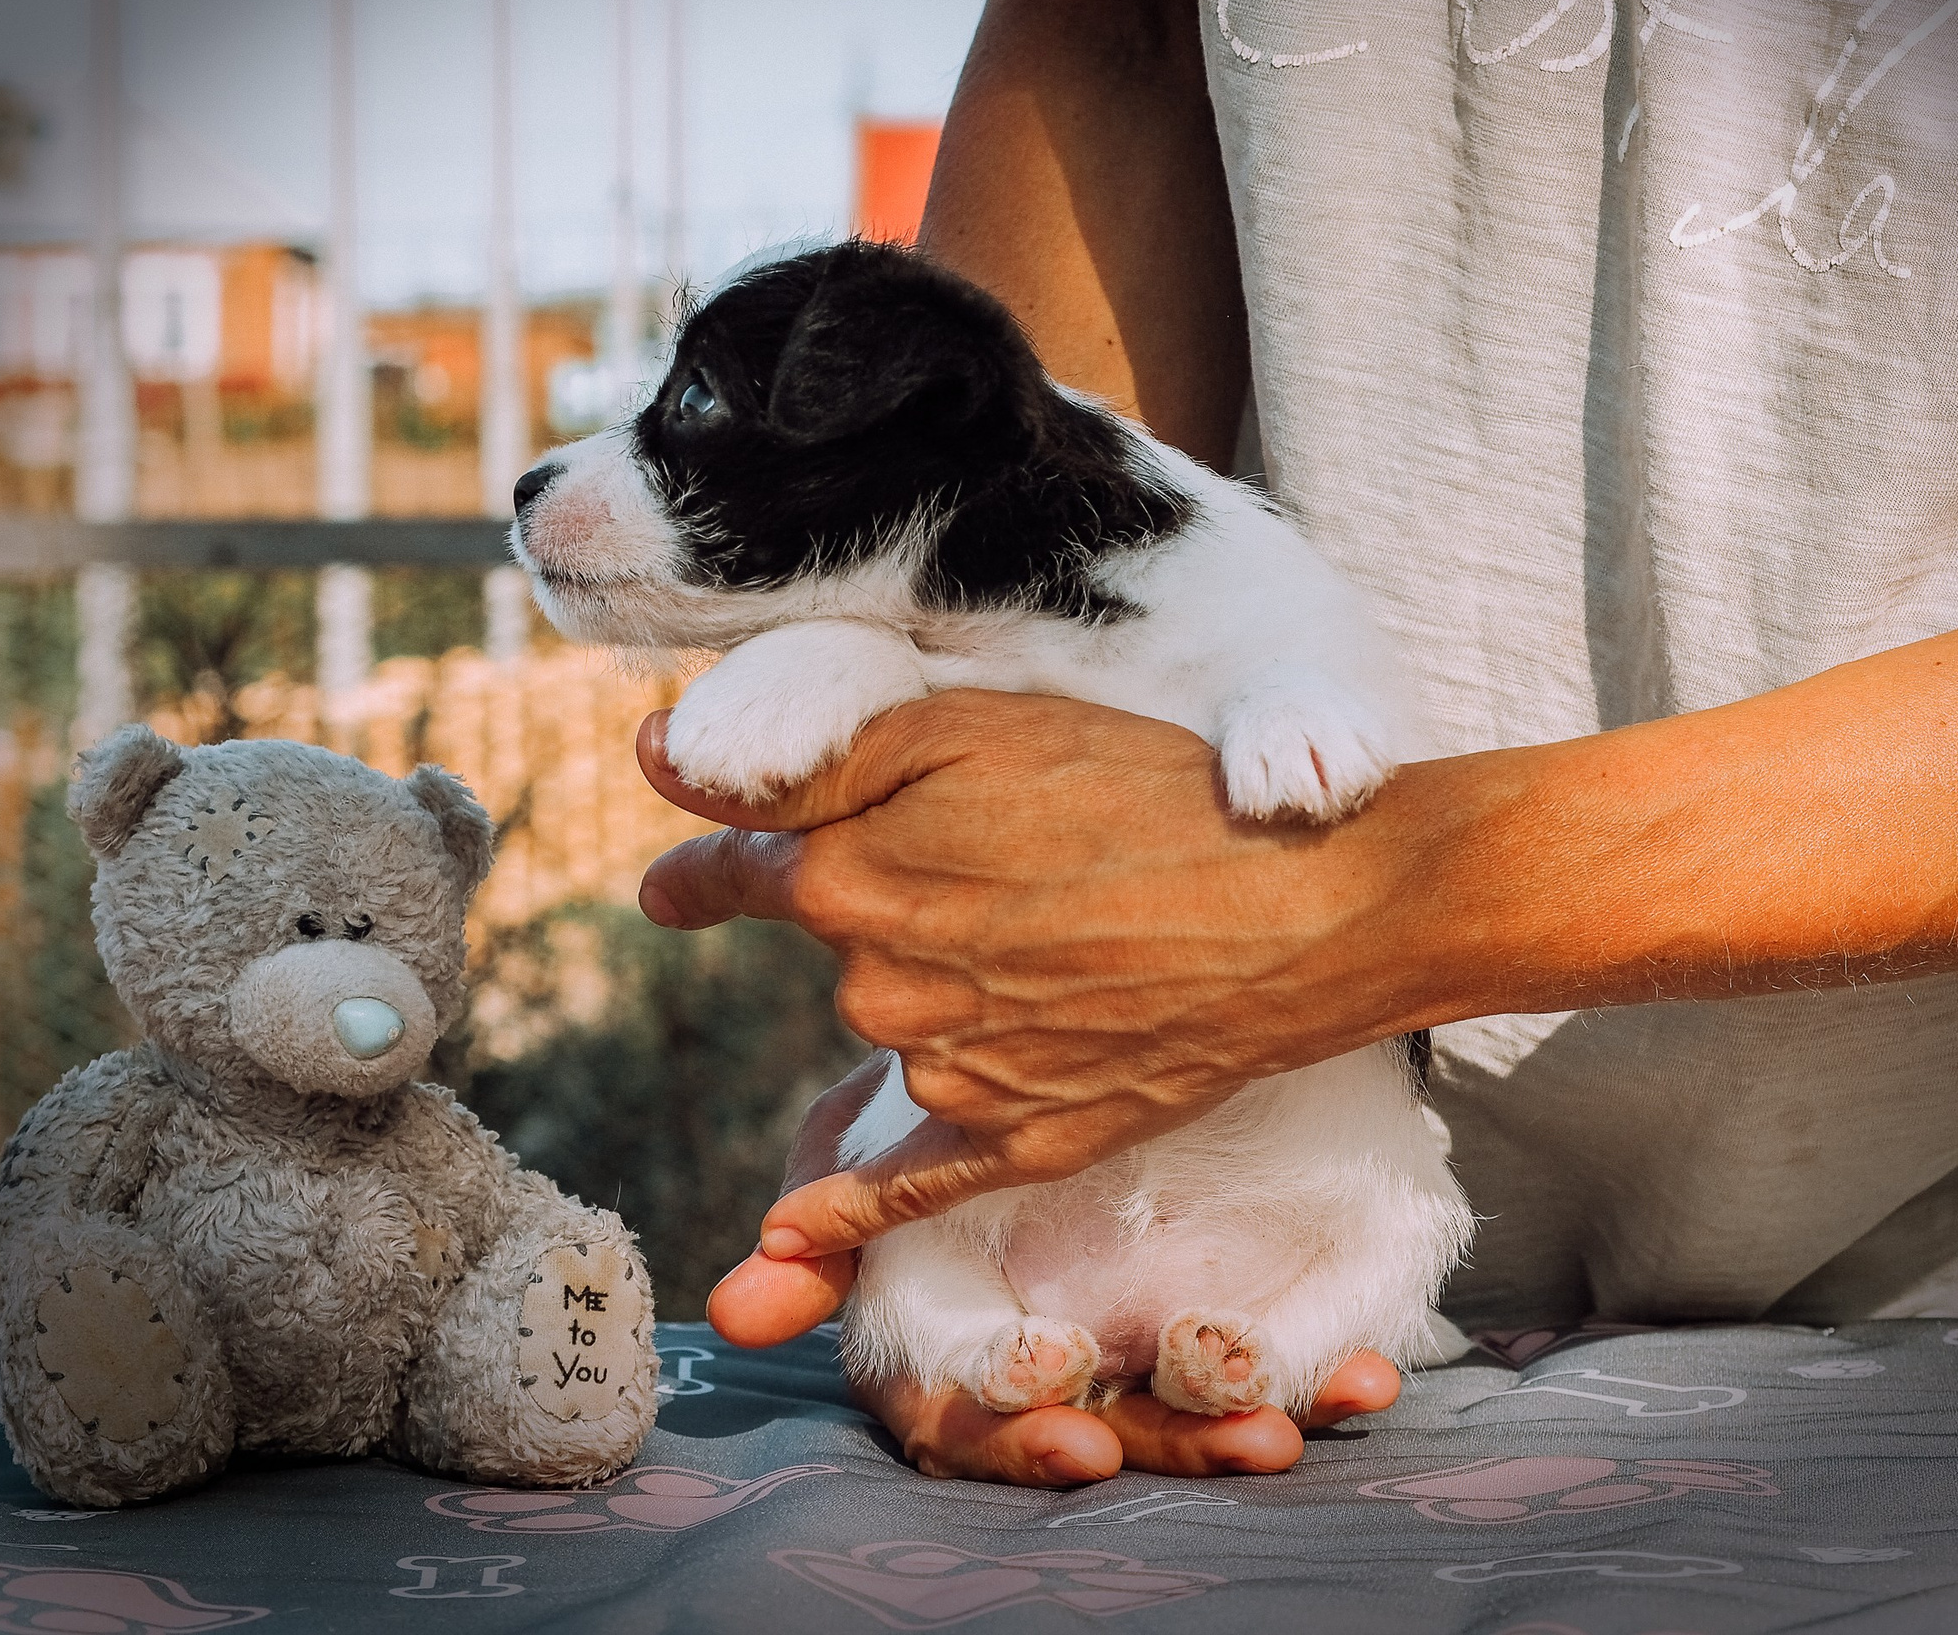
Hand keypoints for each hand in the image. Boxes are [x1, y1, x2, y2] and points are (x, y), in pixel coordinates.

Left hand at [638, 689, 1428, 1258]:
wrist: (1305, 907)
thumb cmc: (1148, 794)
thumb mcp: (976, 723)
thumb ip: (808, 750)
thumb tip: (651, 757)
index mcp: (848, 875)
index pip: (735, 867)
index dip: (708, 870)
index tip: (676, 889)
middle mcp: (878, 987)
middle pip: (834, 944)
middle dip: (879, 904)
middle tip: (999, 864)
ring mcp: (949, 1074)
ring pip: (894, 1025)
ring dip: (933, 991)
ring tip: (1061, 935)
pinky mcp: (1017, 1140)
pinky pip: (901, 1187)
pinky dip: (839, 1212)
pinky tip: (785, 1234)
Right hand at [705, 1052, 1403, 1483]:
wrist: (1033, 1013)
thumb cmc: (924, 1099)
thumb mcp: (870, 1140)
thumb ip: (832, 1230)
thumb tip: (736, 1312)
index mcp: (961, 1335)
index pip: (974, 1420)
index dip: (1017, 1437)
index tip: (1076, 1443)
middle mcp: (1058, 1353)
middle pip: (1101, 1430)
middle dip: (1170, 1441)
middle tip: (1243, 1440)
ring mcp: (1140, 1332)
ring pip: (1190, 1407)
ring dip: (1243, 1420)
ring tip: (1297, 1419)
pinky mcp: (1223, 1300)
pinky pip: (1280, 1356)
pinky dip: (1326, 1373)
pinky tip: (1369, 1375)